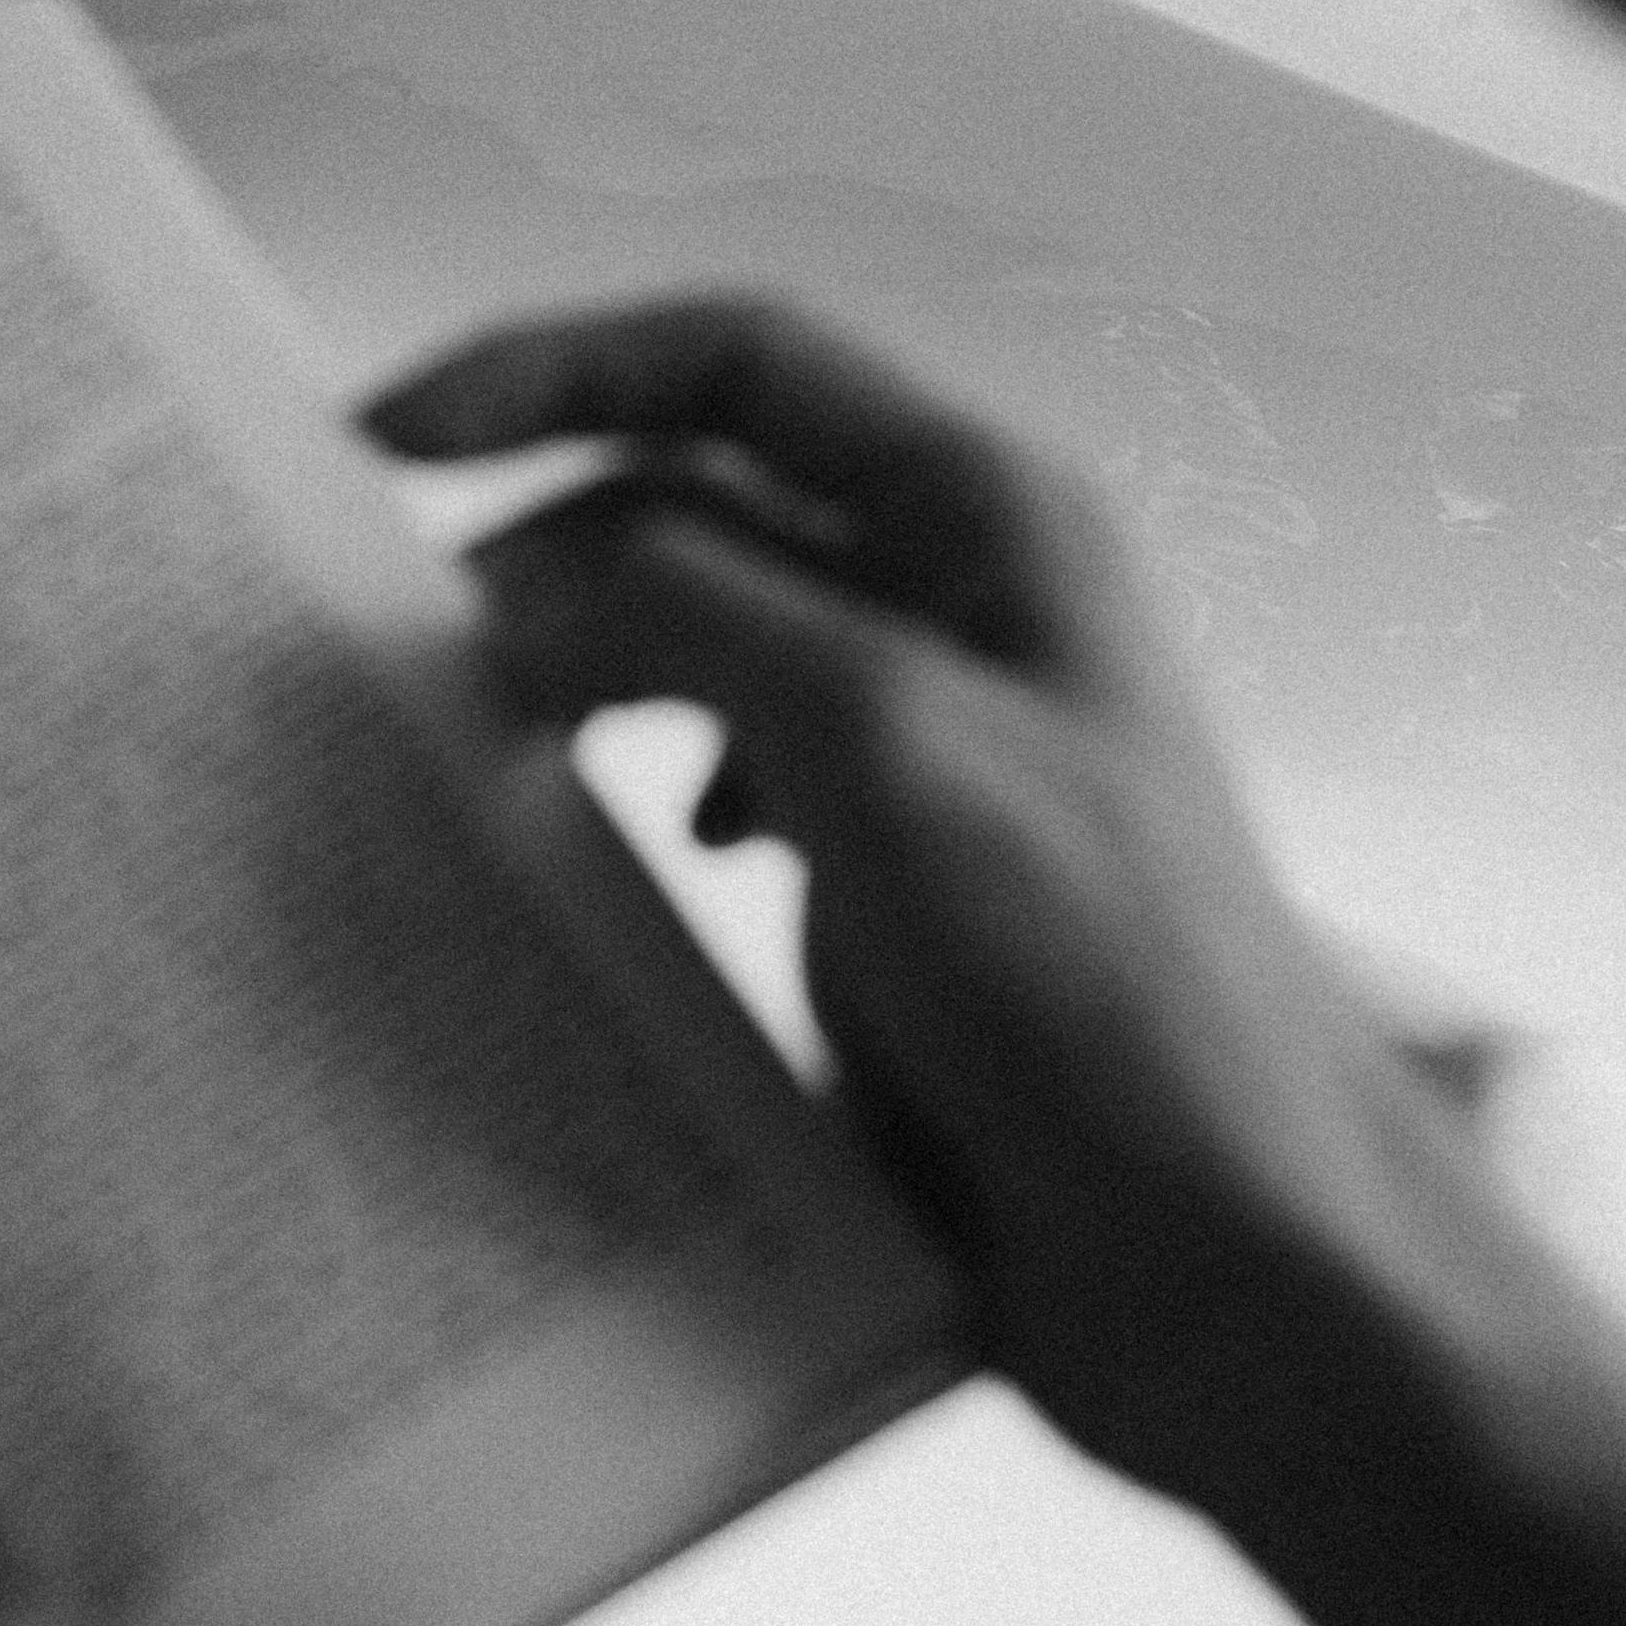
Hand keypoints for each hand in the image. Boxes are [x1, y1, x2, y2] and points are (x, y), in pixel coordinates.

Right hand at [362, 301, 1625, 1625]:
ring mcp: (933, 755)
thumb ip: (686, 613)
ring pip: (706, 649)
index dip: (554, 368)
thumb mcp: (876, 740)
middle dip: (549, 543)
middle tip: (392, 634)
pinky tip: (633, 859)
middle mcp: (962, 609)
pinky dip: (646, 794)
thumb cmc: (1106, 986)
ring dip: (586, 672)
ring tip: (481, 741)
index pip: (737, 359)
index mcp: (989, 519)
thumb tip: (521, 588)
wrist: (1239, 1267)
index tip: (387, 440)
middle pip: (701, 500)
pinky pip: (732, 787)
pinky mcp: (903, 893)